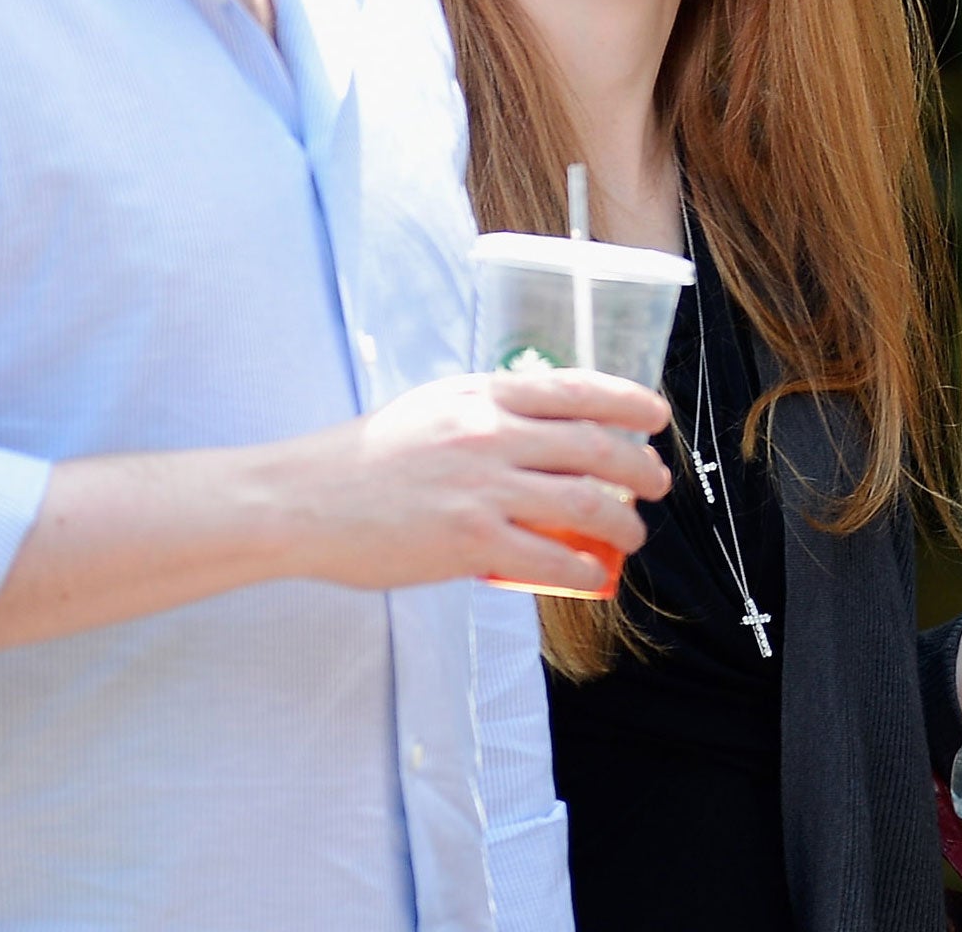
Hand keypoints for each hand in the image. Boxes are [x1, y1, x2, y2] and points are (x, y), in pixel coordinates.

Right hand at [290, 368, 671, 595]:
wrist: (303, 500)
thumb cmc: (365, 457)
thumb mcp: (433, 408)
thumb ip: (486, 412)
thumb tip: (541, 427)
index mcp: (483, 396)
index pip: (576, 389)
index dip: (628, 401)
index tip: (654, 415)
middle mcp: (491, 435)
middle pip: (594, 446)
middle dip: (640, 466)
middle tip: (657, 482)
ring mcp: (483, 489)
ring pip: (585, 503)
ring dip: (623, 522)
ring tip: (633, 533)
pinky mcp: (471, 542)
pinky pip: (550, 556)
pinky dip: (583, 566)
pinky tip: (593, 573)